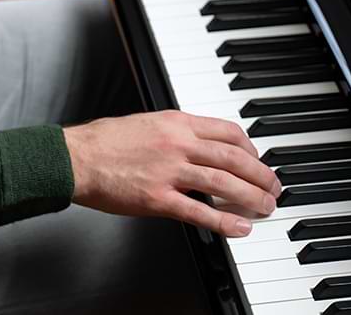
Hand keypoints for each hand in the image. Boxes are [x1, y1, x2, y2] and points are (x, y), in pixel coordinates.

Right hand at [63, 110, 280, 236]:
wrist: (77, 156)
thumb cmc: (105, 141)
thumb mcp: (147, 123)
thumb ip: (175, 133)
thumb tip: (200, 146)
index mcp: (176, 121)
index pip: (227, 131)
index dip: (250, 148)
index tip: (257, 159)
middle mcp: (177, 143)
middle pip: (233, 157)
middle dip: (260, 174)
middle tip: (273, 187)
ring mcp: (169, 171)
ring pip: (223, 182)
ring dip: (251, 197)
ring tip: (265, 208)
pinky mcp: (158, 199)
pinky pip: (199, 211)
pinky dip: (224, 221)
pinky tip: (240, 228)